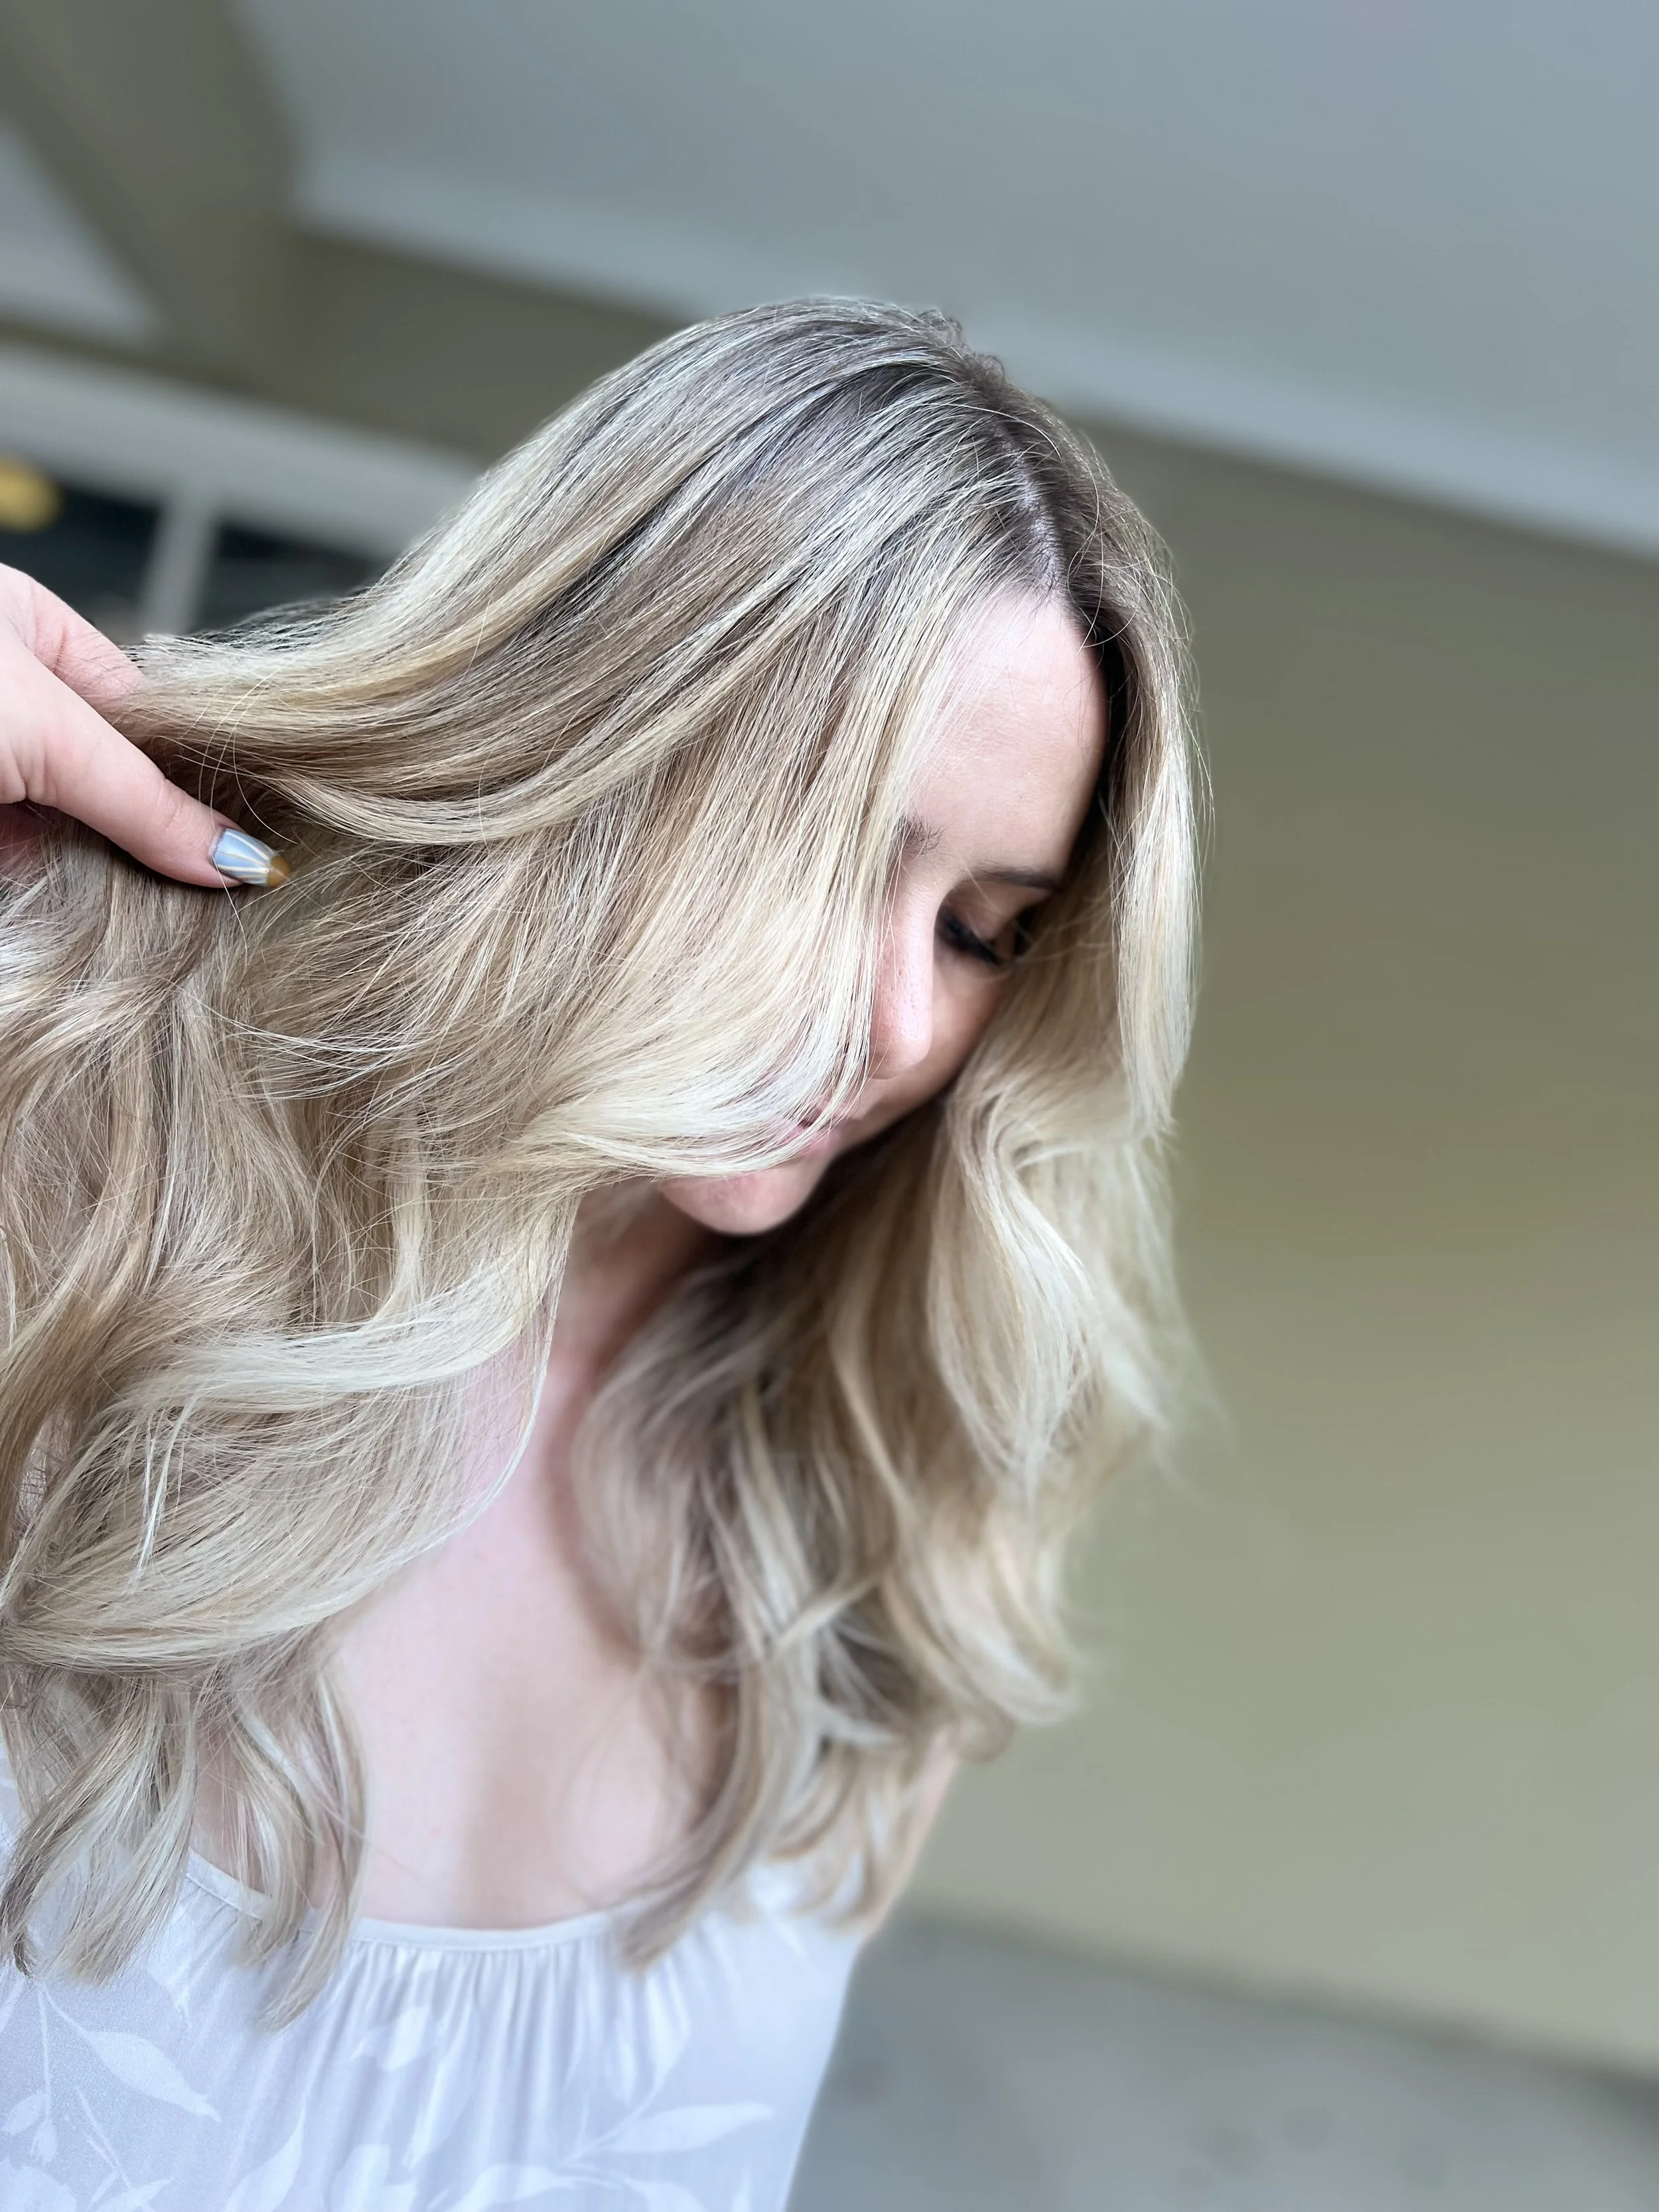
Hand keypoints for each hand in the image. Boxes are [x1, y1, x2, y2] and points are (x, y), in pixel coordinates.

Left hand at [0, 563, 281, 886]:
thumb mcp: (48, 731)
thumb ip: (143, 798)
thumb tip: (237, 856)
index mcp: (30, 625)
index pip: (146, 709)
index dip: (195, 769)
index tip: (246, 830)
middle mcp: (11, 691)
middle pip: (112, 774)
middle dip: (154, 829)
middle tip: (220, 881)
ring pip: (74, 829)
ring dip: (114, 871)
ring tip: (179, 907)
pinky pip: (34, 868)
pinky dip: (66, 891)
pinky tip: (114, 915)